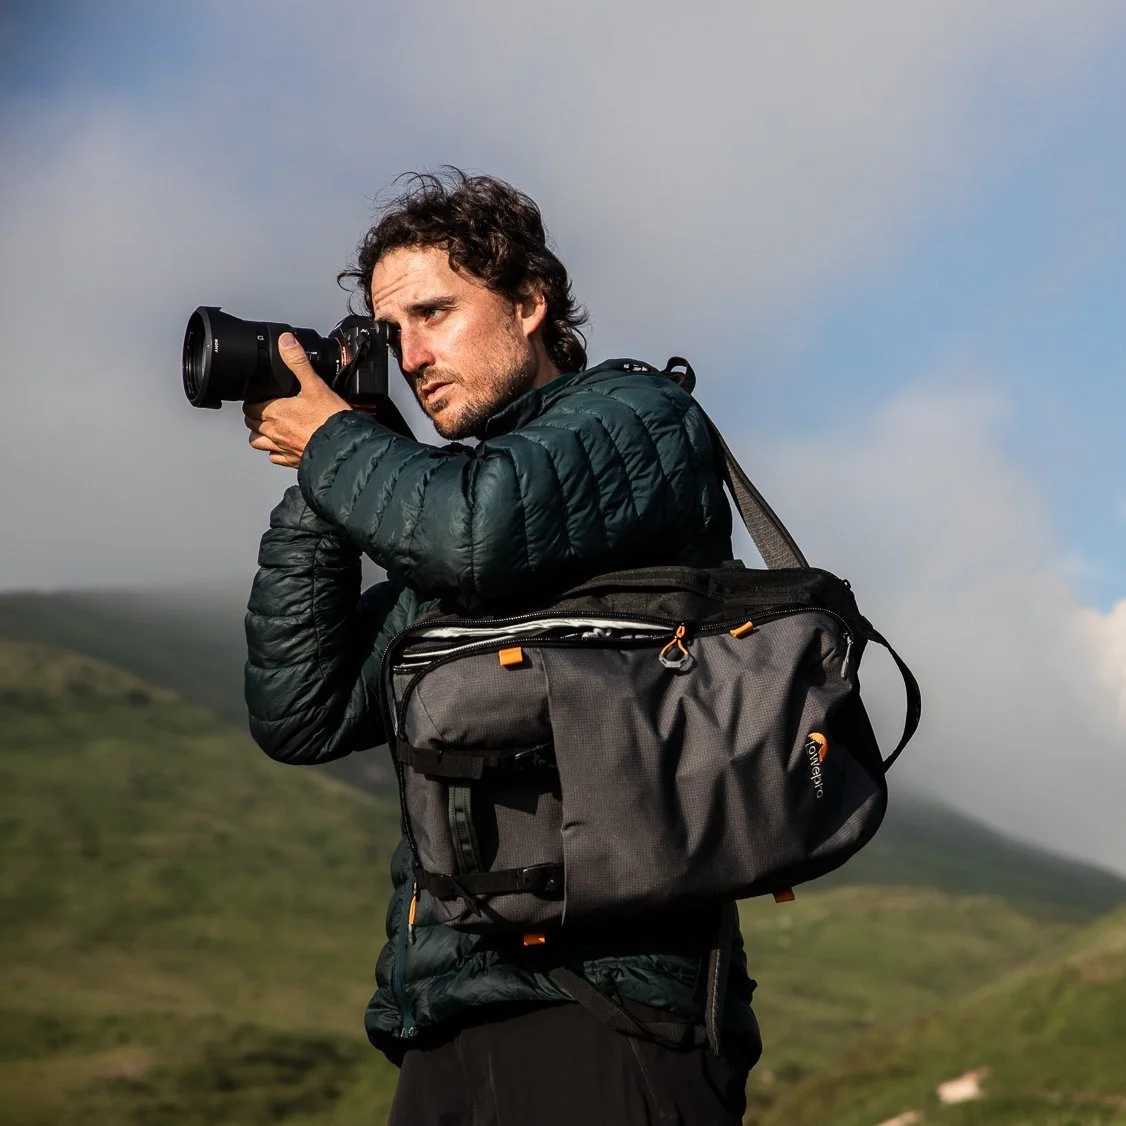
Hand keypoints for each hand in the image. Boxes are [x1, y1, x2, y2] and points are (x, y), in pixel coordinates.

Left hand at [244, 333, 350, 467]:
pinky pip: (274, 457)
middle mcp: (273, 432)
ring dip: (260, 434)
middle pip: (251, 423)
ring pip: (257, 442)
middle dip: (255, 415)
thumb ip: (298, 362)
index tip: (261, 397)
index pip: (249, 406)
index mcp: (274, 412)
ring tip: (270, 427)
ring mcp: (281, 448)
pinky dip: (275, 451)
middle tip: (267, 408)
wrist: (343, 447)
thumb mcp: (315, 384)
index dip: (254, 399)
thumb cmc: (329, 419)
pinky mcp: (291, 460)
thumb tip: (286, 342)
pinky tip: (284, 444)